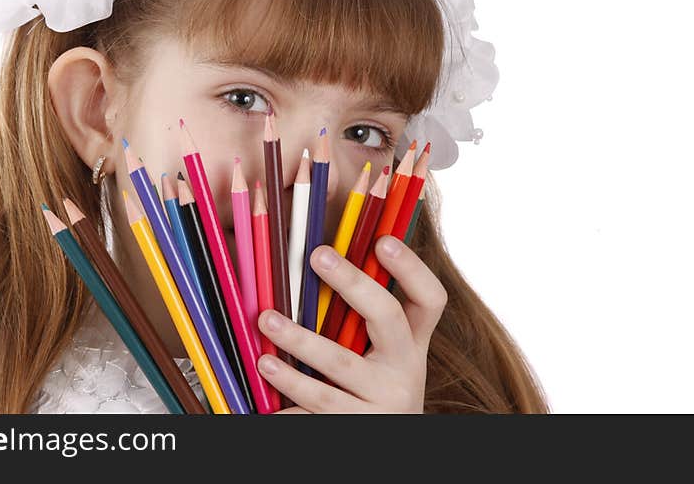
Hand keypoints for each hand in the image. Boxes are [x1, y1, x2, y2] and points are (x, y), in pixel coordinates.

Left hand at [256, 235, 447, 412]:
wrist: (387, 453)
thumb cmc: (373, 391)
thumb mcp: (385, 358)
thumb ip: (367, 318)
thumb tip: (331, 254)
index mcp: (412, 345)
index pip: (429, 299)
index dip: (411, 268)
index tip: (383, 240)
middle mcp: (404, 372)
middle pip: (387, 317)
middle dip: (352, 282)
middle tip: (317, 255)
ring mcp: (380, 404)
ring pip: (338, 364)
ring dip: (300, 339)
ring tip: (267, 319)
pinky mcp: (351, 428)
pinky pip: (313, 408)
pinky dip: (284, 395)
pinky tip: (263, 372)